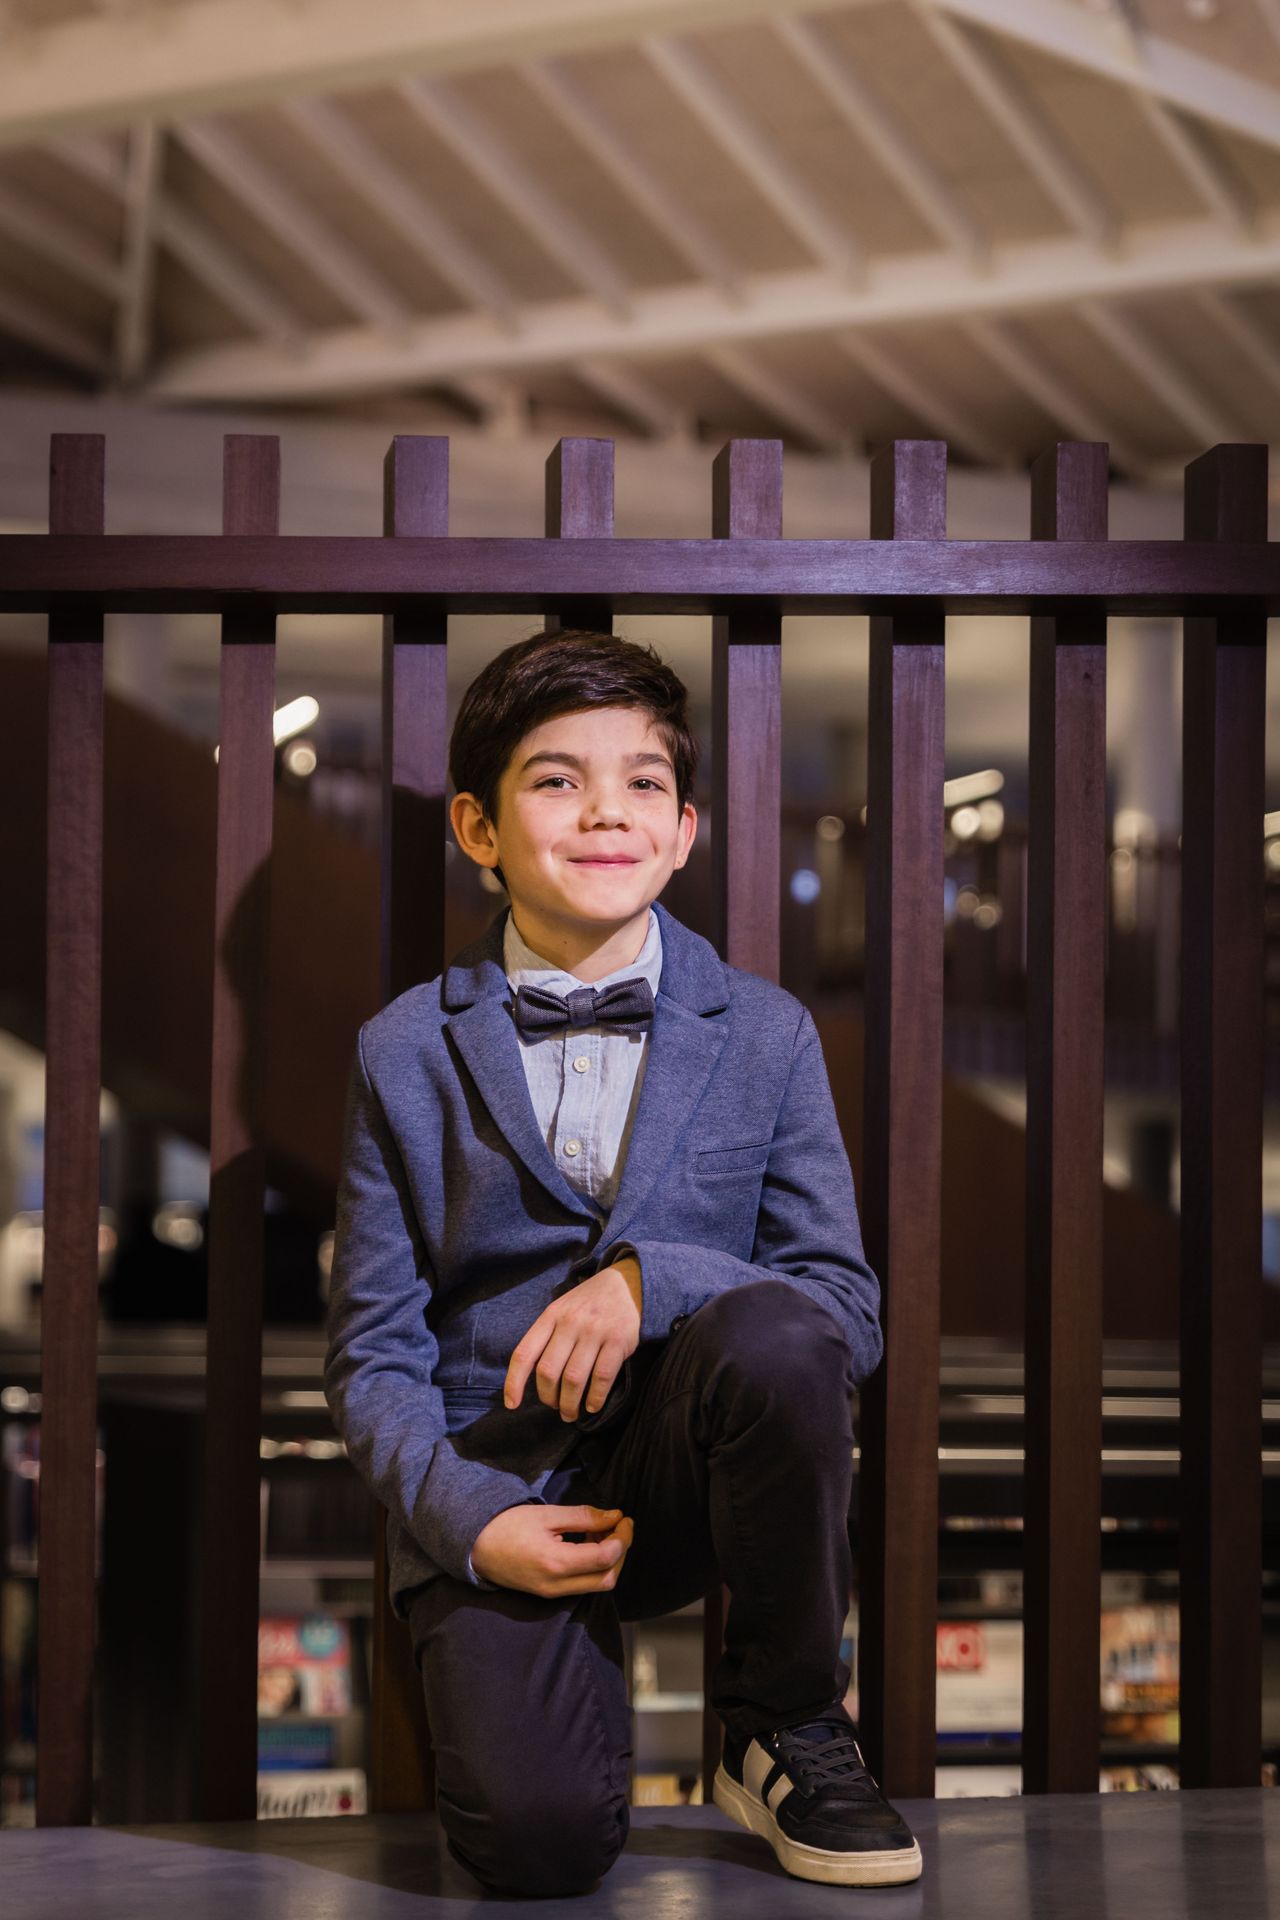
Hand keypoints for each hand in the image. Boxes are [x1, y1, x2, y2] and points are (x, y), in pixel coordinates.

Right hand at [471, 1502, 634, 1596]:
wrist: (475, 1546)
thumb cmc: (508, 1525)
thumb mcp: (547, 1514)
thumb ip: (584, 1516)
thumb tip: (615, 1517)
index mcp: (555, 1563)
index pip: (605, 1558)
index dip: (622, 1538)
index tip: (624, 1517)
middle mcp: (556, 1585)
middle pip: (607, 1579)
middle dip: (621, 1552)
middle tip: (619, 1526)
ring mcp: (552, 1593)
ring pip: (597, 1585)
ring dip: (610, 1560)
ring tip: (604, 1531)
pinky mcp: (548, 1593)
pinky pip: (582, 1585)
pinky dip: (595, 1566)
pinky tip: (589, 1543)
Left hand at [504, 1258, 642, 1421]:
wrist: (627, 1284)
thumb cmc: (588, 1304)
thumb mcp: (562, 1310)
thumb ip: (547, 1337)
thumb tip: (532, 1377)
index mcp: (551, 1316)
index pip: (524, 1353)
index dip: (514, 1382)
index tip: (511, 1404)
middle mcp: (570, 1323)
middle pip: (548, 1371)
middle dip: (548, 1397)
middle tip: (554, 1407)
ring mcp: (595, 1331)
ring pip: (574, 1379)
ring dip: (570, 1404)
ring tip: (570, 1413)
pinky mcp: (618, 1340)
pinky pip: (602, 1377)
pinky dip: (595, 1398)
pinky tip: (592, 1406)